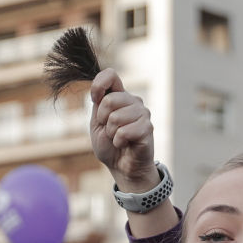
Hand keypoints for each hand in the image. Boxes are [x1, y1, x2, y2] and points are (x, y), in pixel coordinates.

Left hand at [89, 68, 158, 190]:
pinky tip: (125, 144)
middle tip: (109, 130)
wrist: (122, 167)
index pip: (110, 75)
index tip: (95, 99)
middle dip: (102, 120)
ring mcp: (143, 113)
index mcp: (119, 96)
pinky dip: (119, 141)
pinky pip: (124, 132)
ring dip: (111, 133)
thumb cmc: (110, 145)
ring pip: (116, 117)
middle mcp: (133, 101)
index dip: (98, 85)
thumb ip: (99, 105)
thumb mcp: (97, 123)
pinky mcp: (147, 128)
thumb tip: (100, 91)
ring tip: (118, 138)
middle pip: (109, 100)